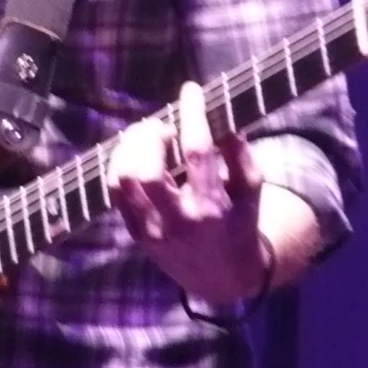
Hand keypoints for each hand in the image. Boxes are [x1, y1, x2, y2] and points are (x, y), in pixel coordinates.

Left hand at [109, 80, 271, 309]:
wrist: (220, 277)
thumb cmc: (239, 223)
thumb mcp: (252, 192)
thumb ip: (242, 156)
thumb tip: (224, 122)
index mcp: (211, 206)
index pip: (197, 152)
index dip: (192, 114)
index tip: (190, 90)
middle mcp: (177, 220)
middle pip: (147, 169)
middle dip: (151, 136)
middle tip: (163, 126)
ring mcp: (151, 229)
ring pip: (123, 179)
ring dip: (130, 148)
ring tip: (148, 138)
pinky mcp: (135, 233)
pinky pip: (115, 192)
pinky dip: (120, 165)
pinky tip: (135, 155)